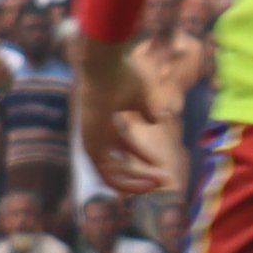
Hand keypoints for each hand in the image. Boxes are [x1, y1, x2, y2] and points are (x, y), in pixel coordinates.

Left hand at [72, 32, 180, 197]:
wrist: (105, 68)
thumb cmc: (123, 77)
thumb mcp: (142, 98)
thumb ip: (149, 112)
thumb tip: (162, 119)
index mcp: (105, 127)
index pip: (123, 152)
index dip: (143, 160)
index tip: (161, 168)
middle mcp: (97, 138)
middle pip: (118, 168)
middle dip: (139, 177)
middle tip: (160, 182)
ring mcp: (92, 144)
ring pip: (113, 176)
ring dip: (136, 183)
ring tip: (157, 184)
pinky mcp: (91, 148)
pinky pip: (108, 177)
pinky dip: (127, 182)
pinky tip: (146, 183)